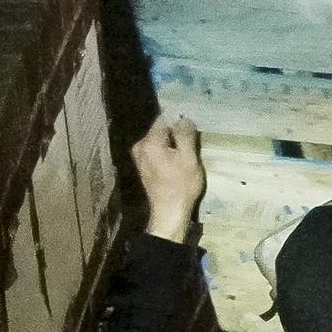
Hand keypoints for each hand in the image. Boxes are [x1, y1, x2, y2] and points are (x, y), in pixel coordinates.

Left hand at [134, 112, 205, 245]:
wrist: (169, 213)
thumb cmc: (181, 186)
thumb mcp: (189, 158)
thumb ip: (185, 135)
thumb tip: (183, 118)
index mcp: (149, 142)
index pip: (164, 118)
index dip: (179, 121)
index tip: (192, 130)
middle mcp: (140, 146)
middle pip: (161, 129)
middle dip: (176, 133)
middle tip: (191, 145)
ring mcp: (139, 156)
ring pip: (160, 140)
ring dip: (173, 144)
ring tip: (186, 155)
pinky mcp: (143, 165)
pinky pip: (157, 150)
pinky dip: (167, 152)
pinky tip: (177, 162)